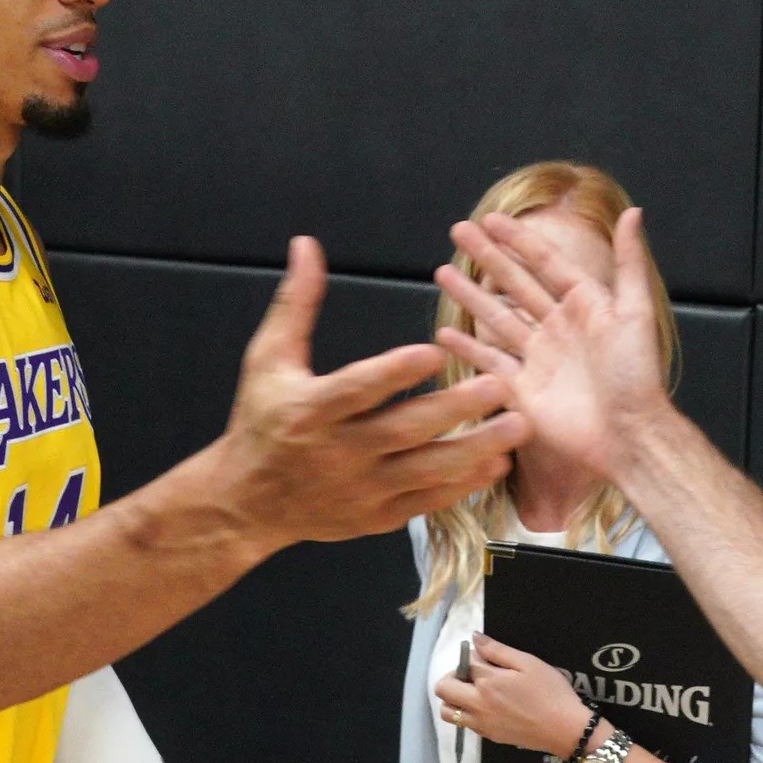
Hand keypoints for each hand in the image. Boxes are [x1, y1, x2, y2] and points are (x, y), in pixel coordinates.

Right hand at [204, 236, 529, 555]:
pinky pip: (426, 501)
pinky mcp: (376, 517)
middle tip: (501, 384)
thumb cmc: (261, 422)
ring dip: (474, 449)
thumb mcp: (267, 359)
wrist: (246, 503)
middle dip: (455, 408)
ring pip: (425, 470)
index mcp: (311, 410)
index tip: (435, 350)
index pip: (357, 389)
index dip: (394, 372)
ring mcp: (360, 489)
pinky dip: (463, 485)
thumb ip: (295, 303)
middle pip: (403, 430)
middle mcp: (338, 452)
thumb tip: (307, 245)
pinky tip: (497, 464)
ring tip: (517, 426)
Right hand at [435, 207, 673, 481]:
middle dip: (486, 257)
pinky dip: (467, 348)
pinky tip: (443, 334)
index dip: (518, 240)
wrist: (626, 436)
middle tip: (457, 231)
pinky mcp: (522, 390)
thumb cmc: (636, 377)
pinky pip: (489, 363)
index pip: (544, 262)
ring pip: (496, 318)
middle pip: (514, 284)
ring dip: (470, 295)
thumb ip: (630, 263)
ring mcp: (538, 358)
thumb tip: (633, 213)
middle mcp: (558, 327)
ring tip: (442, 273)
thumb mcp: (635, 313)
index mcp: (584, 305)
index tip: (490, 218)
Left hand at [435, 633, 592, 756]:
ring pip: (448, 711)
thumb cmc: (550, 692)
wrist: (564, 729)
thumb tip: (474, 638)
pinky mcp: (488, 736)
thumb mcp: (528, 663)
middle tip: (473, 675)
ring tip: (474, 692)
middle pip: (443, 689)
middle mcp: (477, 703)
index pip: (465, 662)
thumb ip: (497, 650)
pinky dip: (467, 713)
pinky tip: (488, 707)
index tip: (487, 656)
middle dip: (452, 676)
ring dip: (454, 698)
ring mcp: (481, 723)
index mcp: (487, 682)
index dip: (474, 655)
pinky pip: (464, 724)